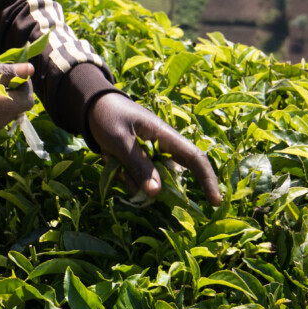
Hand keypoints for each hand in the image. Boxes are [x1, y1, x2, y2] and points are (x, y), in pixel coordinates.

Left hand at [87, 92, 221, 206]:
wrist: (92, 107)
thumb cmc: (108, 117)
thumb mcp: (120, 140)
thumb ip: (138, 165)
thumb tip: (156, 193)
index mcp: (165, 136)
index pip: (195, 158)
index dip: (208, 180)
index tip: (215, 202)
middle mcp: (164, 147)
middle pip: (172, 176)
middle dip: (154, 184)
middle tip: (127, 173)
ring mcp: (152, 155)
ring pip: (151, 182)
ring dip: (132, 178)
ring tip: (112, 158)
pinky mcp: (140, 162)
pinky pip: (138, 180)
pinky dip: (125, 176)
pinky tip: (111, 160)